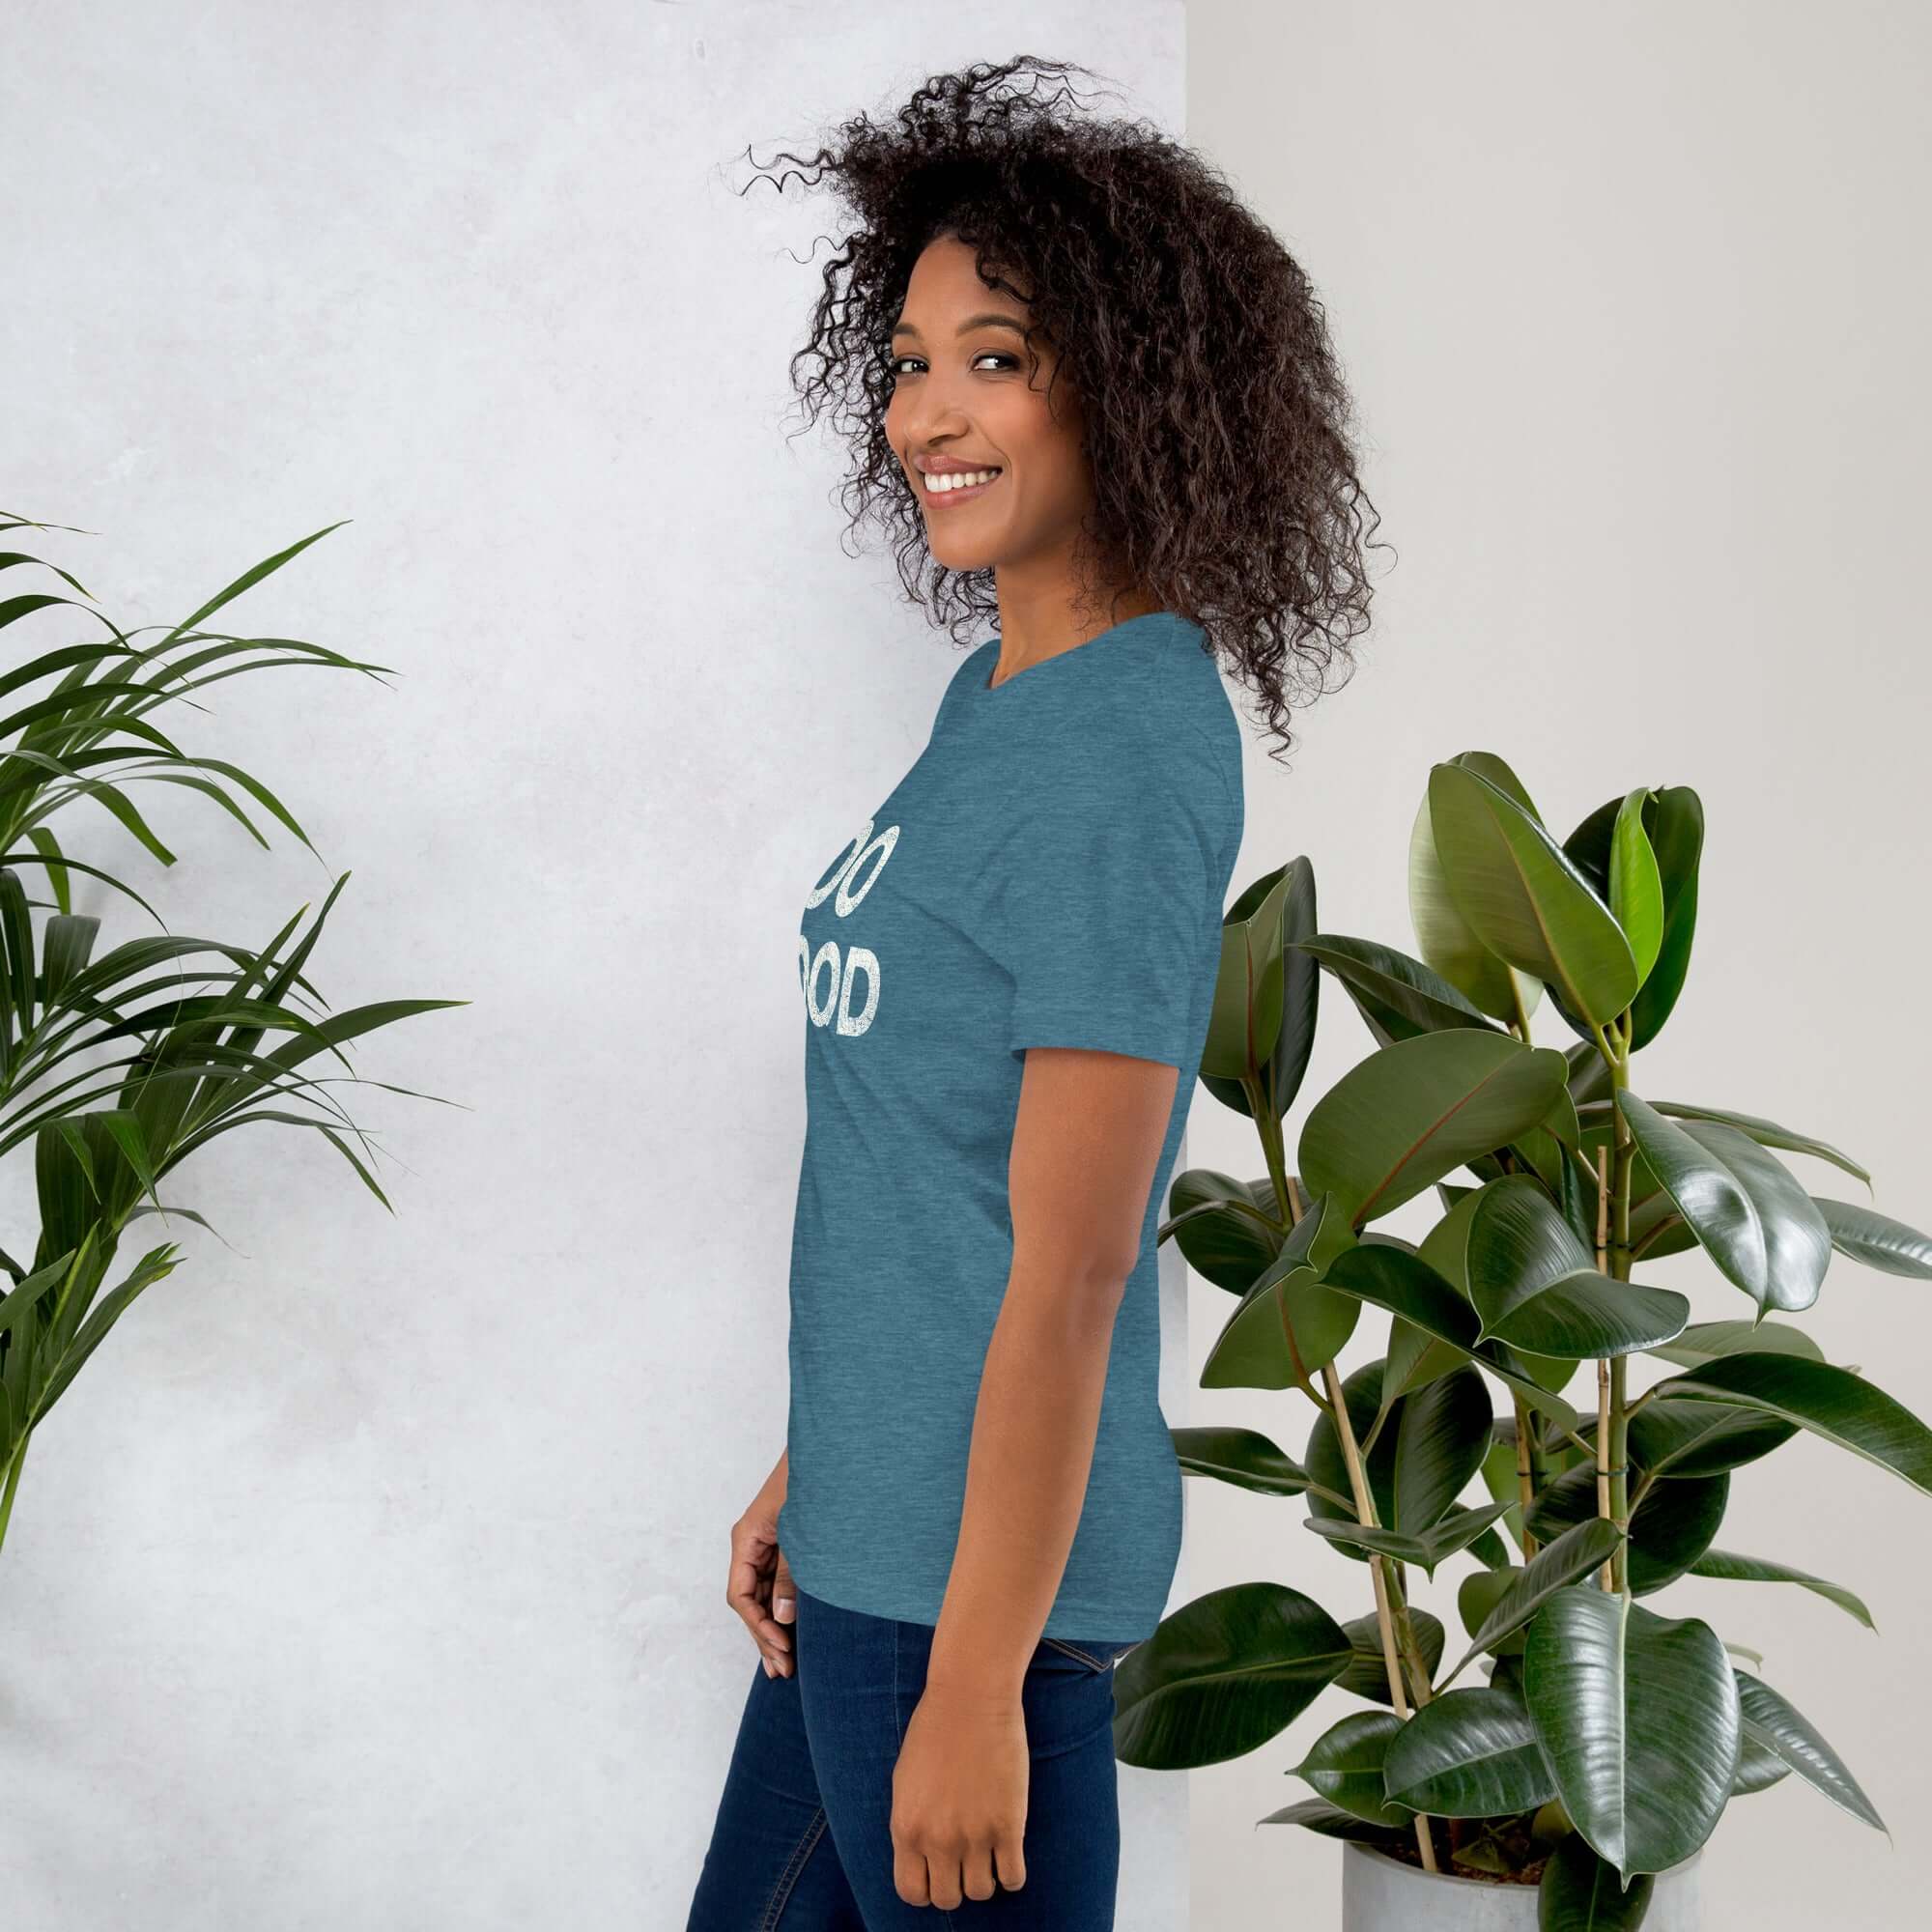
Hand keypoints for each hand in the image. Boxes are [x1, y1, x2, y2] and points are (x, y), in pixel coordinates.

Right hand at [726, 1451, 795, 1677]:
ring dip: (773, 1628)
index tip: (782, 1646)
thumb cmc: (813, 1482)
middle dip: (764, 1635)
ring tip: (785, 1666)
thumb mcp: (800, 1531)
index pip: (740, 1594)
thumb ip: (791, 1574)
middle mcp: (751, 1544)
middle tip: (784, 1670)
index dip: (758, 1625)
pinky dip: (784, 1608)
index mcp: (746, 1538)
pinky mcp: (785, 1546)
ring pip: (762, 1596)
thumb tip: (781, 1617)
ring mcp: (767, 1546)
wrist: (832, 1451)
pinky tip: (793, 1632)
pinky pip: (777, 1584)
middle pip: (749, 1600)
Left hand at [890, 1678, 1029, 1906]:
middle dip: (956, 1884)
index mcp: (906, 1828)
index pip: (911, 1892)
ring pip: (981, 1892)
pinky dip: (1012, 1873)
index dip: (926, 1887)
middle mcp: (938, 1839)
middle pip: (948, 1899)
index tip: (938, 1871)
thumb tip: (921, 1857)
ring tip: (988, 1851)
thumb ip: (911, 1824)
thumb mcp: (905, 1781)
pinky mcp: (1009, 1826)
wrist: (970, 1697)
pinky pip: (1014, 1879)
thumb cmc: (935, 1730)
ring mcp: (974, 1835)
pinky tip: (1009, 1850)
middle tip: (965, 1860)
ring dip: (985, 1877)